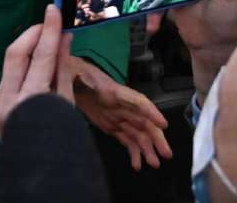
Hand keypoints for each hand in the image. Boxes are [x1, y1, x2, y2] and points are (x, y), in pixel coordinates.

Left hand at [0, 5, 74, 138]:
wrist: (38, 174)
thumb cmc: (60, 141)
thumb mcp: (66, 105)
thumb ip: (62, 69)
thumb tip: (63, 38)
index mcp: (29, 103)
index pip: (40, 58)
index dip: (48, 31)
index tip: (54, 10)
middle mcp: (6, 102)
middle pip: (16, 54)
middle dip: (33, 33)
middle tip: (49, 20)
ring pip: (11, 64)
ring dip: (29, 48)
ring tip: (47, 40)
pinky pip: (9, 78)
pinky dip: (24, 67)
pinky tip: (37, 65)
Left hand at [67, 56, 171, 170]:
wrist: (70, 79)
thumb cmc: (75, 72)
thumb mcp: (77, 74)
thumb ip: (81, 82)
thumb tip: (79, 86)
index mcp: (116, 91)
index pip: (138, 101)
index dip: (151, 113)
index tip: (163, 124)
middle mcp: (123, 106)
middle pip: (144, 122)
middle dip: (156, 138)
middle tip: (166, 153)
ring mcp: (120, 117)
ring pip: (139, 135)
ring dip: (148, 150)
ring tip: (154, 164)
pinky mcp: (113, 127)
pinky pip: (127, 141)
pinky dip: (134, 153)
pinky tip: (137, 164)